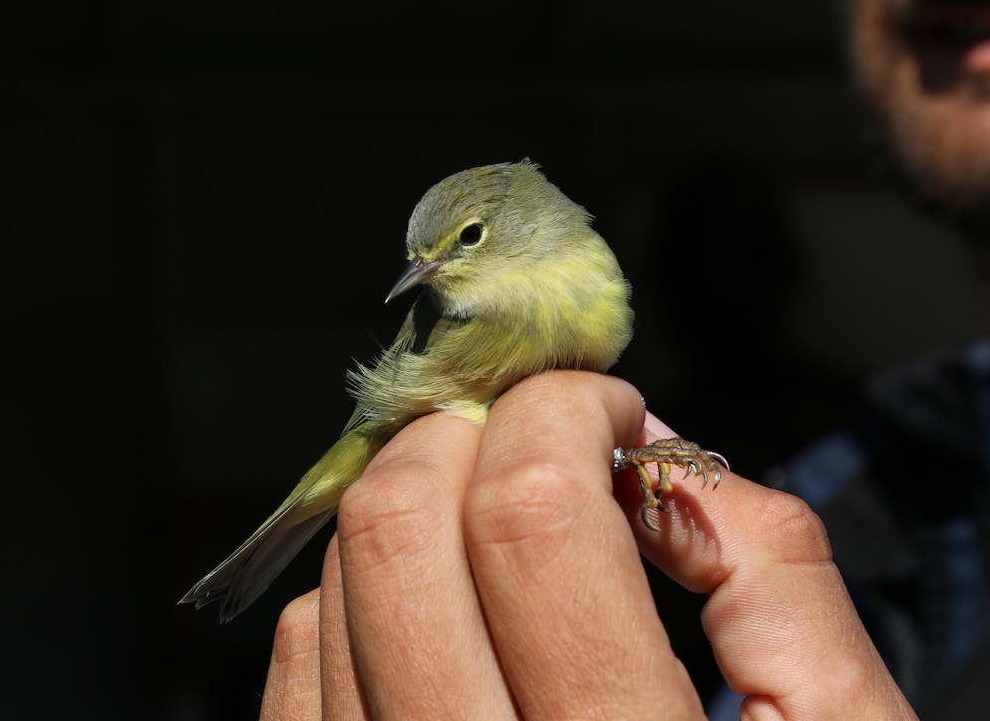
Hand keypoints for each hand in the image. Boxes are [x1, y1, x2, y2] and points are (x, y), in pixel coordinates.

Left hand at [258, 370, 917, 719]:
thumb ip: (779, 582)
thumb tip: (669, 468)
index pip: (531, 525)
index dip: (563, 416)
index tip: (607, 409)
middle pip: (400, 537)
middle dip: (470, 436)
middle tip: (539, 436)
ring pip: (336, 590)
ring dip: (418, 504)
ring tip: (496, 513)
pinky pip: (299, 670)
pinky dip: (359, 591)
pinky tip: (437, 598)